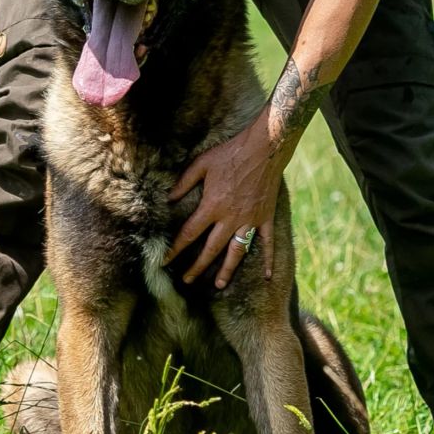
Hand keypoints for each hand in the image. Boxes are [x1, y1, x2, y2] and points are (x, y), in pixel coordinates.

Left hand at [164, 116, 286, 289]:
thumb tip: (168, 199)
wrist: (264, 148)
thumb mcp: (202, 163)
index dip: (175, 249)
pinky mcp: (265, 218)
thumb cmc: (230, 153)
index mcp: (212, 206)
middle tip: (187, 281)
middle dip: (198, 267)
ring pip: (237, 252)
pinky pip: (267, 243)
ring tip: (219, 284)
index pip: (189, 233)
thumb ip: (184, 182)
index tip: (165, 261)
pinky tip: (267, 276)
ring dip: (227, 270)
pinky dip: (268, 260)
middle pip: (211, 250)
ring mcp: (250, 220)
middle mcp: (230, 218)